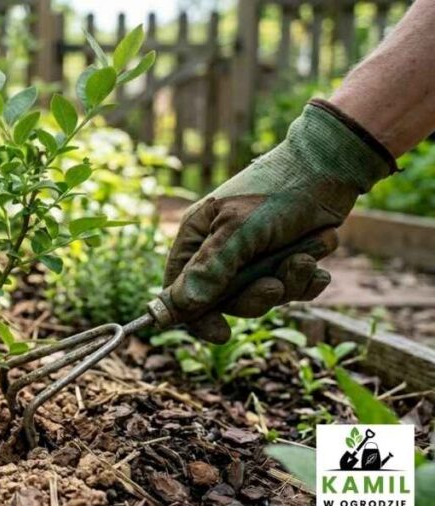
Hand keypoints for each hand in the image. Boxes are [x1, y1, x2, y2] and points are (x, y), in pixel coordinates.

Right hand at [160, 101, 394, 342]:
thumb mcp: (240, 230)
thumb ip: (211, 269)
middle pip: (223, 302)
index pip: (179, 290)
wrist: (331, 168)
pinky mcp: (282, 261)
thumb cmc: (277, 191)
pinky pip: (289, 291)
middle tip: (274, 287)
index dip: (195, 315)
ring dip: (286, 285)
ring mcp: (252, 258)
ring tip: (304, 260)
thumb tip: (179, 306)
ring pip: (259, 298)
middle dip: (253, 298)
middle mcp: (219, 250)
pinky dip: (305, 282)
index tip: (219, 332)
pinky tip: (315, 262)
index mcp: (196, 238)